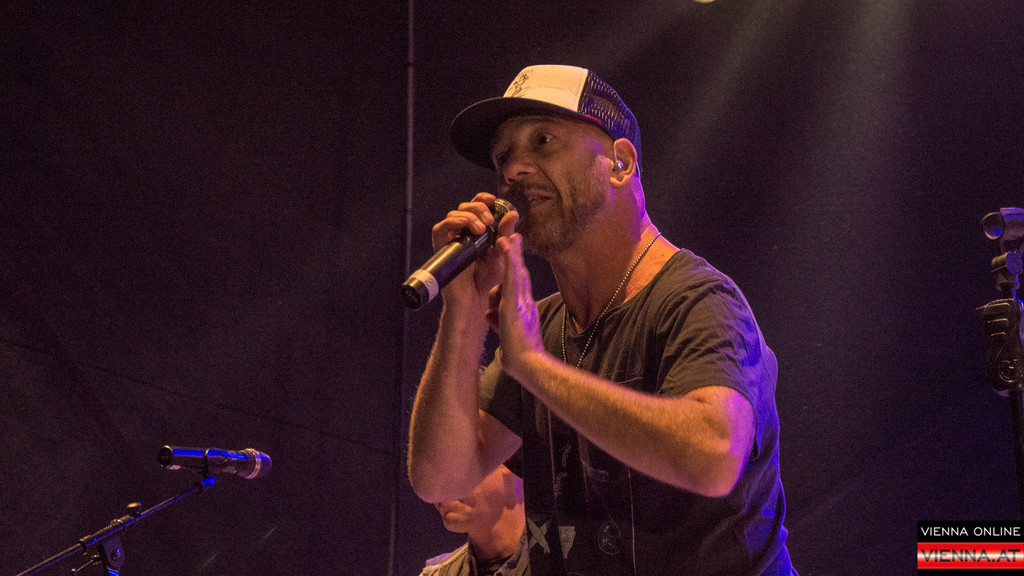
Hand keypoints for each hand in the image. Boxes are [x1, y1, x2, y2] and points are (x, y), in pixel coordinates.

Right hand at [431, 193, 517, 309]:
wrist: (476, 298)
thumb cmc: (488, 278)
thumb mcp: (502, 254)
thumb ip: (506, 235)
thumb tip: (513, 214)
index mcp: (477, 230)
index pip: (476, 206)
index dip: (482, 198)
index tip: (492, 199)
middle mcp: (462, 232)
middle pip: (465, 207)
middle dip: (478, 208)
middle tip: (489, 220)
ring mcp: (451, 240)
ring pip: (454, 214)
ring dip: (469, 216)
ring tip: (482, 229)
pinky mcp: (441, 248)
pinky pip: (440, 228)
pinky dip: (451, 222)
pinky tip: (464, 224)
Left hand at [487, 233, 545, 380]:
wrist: (527, 364)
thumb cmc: (519, 354)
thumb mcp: (506, 332)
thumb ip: (498, 320)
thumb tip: (488, 314)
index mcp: (523, 308)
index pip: (518, 284)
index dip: (516, 269)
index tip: (513, 255)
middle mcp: (524, 302)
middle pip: (519, 274)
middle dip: (516, 256)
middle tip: (514, 236)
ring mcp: (520, 303)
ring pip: (516, 274)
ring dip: (512, 255)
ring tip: (508, 237)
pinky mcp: (514, 305)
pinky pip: (511, 280)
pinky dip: (509, 264)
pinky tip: (506, 251)